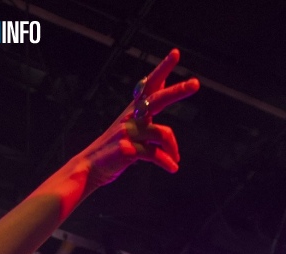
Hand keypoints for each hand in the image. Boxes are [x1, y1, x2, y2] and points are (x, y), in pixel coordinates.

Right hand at [82, 49, 198, 188]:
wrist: (90, 167)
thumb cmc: (113, 148)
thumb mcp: (129, 125)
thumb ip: (145, 109)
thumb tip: (162, 86)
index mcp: (133, 110)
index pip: (149, 84)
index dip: (163, 69)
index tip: (176, 53)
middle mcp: (131, 118)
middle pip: (158, 99)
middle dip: (177, 91)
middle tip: (195, 83)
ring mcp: (129, 134)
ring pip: (162, 133)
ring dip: (173, 148)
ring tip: (176, 159)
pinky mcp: (128, 151)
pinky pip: (155, 154)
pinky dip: (166, 162)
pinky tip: (173, 168)